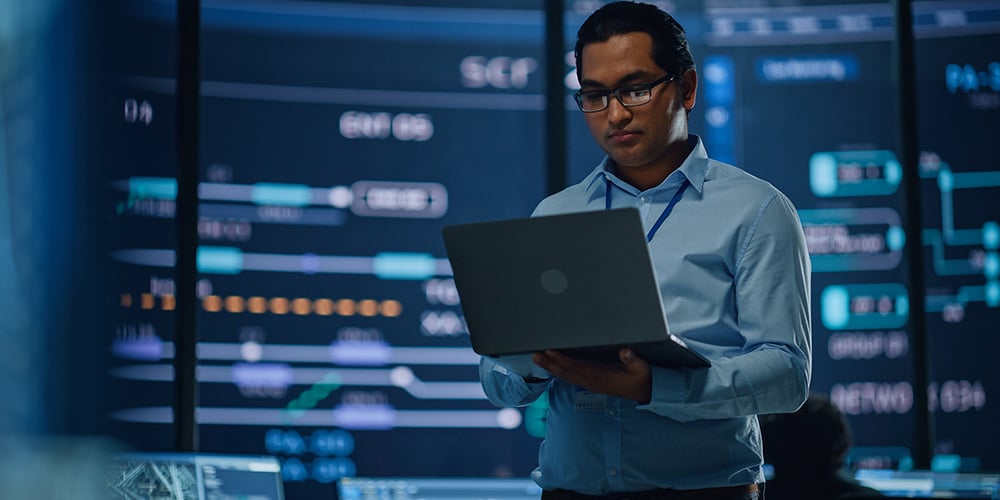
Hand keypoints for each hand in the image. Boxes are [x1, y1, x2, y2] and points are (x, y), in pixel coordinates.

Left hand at [533, 347, 651, 403]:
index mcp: (601, 375)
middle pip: (566, 372)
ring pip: (566, 376)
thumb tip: (625, 352)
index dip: (562, 359)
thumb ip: (632, 359)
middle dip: (550, 363)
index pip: (577, 366)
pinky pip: (570, 378)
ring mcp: (590, 383)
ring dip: (551, 368)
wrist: (643, 393)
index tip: (551, 351)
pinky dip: (559, 372)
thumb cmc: (640, 378)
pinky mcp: (590, 384)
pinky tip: (552, 367)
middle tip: (536, 355)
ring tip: (538, 359)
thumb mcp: (641, 367)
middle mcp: (592, 381)